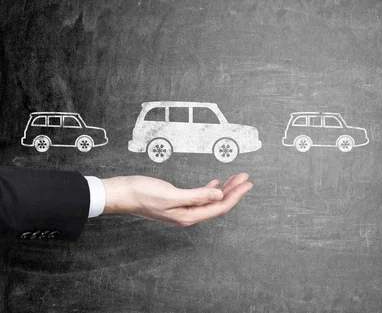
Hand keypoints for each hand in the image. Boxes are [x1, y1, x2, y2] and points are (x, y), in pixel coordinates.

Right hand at [101, 173, 251, 225]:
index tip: (247, 183)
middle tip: (246, 178)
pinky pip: (200, 196)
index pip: (219, 206)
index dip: (235, 195)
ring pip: (210, 199)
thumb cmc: (142, 194)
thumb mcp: (172, 195)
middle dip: (234, 190)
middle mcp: (187, 214)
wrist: (121, 193)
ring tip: (236, 178)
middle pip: (217, 203)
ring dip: (224, 188)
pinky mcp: (177, 201)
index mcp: (188, 215)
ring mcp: (182, 208)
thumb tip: (218, 194)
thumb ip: (197, 196)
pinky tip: (215, 183)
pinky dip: (210, 188)